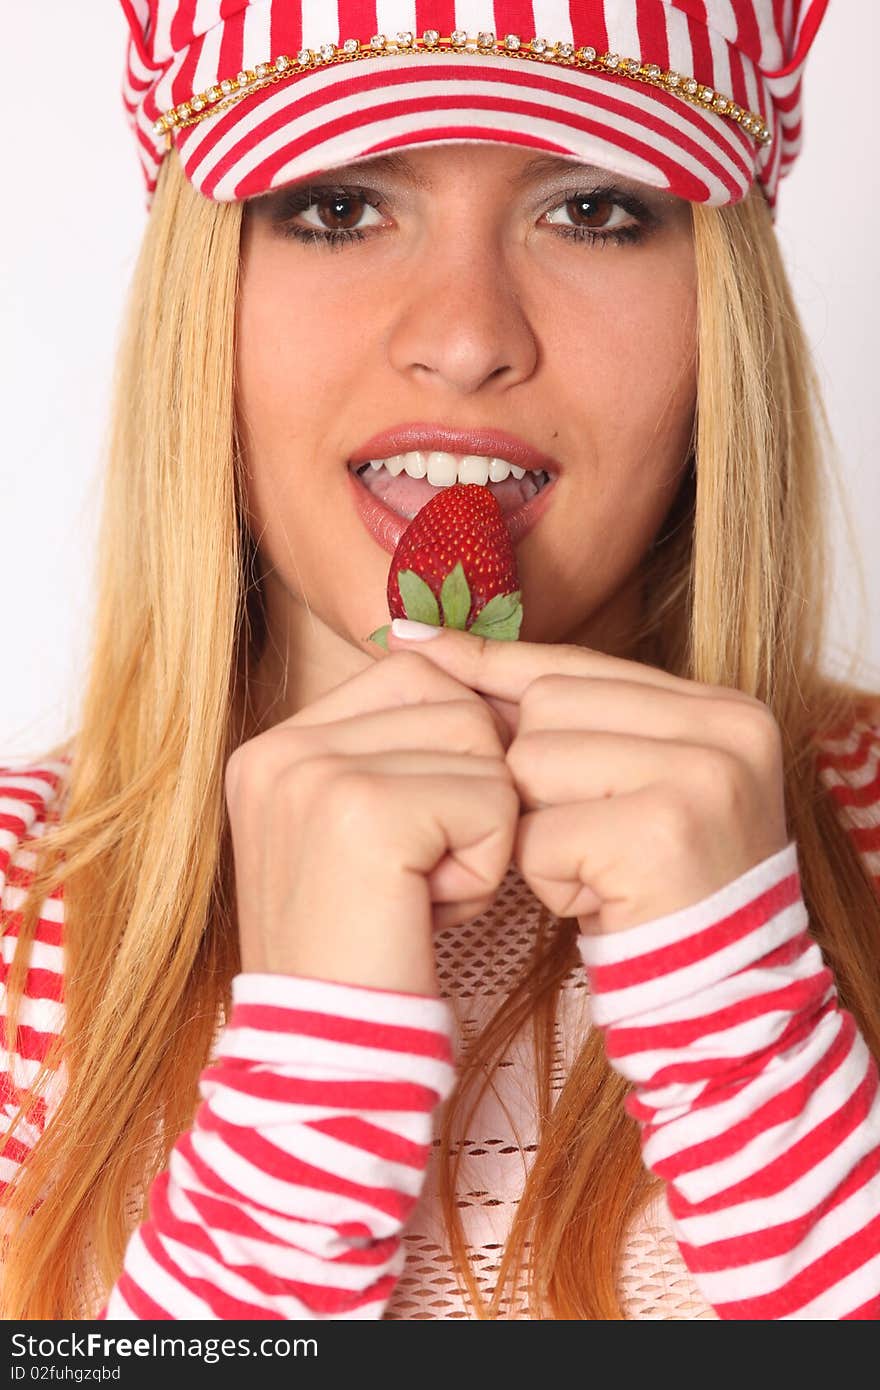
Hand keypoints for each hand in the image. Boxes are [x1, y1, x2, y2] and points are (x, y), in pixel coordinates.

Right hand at [224, 651, 518, 992]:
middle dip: (471, 793)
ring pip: (481, 745)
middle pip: (454, 701)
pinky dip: (484, 867)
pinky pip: (490, 799)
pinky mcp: (359, 809)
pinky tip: (429, 910)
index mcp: (276, 744)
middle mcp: (281, 745)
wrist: (328, 1056)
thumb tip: (469, 663)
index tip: (413, 841)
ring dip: (481, 831)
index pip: (415, 675)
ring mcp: (311, 772)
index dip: (454, 756)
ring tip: (420, 892)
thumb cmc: (368, 949)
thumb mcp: (366, 829)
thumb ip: (400, 745)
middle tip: (417, 873)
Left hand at [386, 625, 789, 934]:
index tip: (414, 642)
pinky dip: (549, 878)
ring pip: (532, 765)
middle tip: (587, 838)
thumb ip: (559, 715)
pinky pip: (539, 835)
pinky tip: (598, 901)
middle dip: (532, 778)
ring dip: (539, 830)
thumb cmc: (655, 889)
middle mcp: (726, 729)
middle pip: (546, 708)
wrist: (720, 999)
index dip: (496, 665)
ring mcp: (700, 777)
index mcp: (723, 707)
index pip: (579, 665)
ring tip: (597, 869)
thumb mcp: (625, 783)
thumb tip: (427, 644)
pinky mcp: (661, 834)